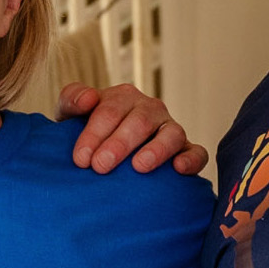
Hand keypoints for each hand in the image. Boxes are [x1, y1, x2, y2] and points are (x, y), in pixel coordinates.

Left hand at [60, 82, 206, 175]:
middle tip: (100, 166)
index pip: (109, 111)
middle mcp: (150, 110)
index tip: (80, 159)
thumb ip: (72, 99)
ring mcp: (170, 129)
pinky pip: (197, 152)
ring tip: (139, 167)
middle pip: (138, 122)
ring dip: (156, 150)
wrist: (104, 155)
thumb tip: (89, 98)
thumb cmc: (88, 135)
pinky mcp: (186, 150)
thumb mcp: (72, 115)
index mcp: (123, 98)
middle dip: (119, 144)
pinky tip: (179, 169)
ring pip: (171, 134)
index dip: (94, 134)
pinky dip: (191, 159)